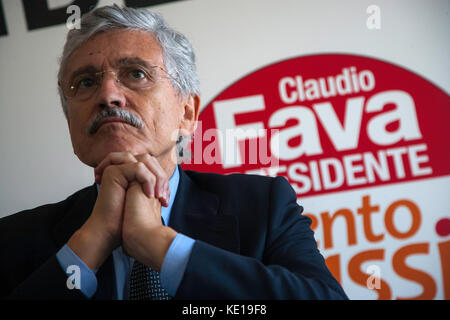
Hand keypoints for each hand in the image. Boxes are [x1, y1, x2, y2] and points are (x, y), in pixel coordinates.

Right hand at [67, 152, 169, 269]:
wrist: (111, 230)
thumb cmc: (125, 218)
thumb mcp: (144, 197)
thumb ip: (151, 184)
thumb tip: (166, 179)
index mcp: (128, 172)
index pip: (152, 165)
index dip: (162, 179)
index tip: (165, 200)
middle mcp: (122, 167)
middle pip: (149, 160)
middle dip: (161, 177)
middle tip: (164, 198)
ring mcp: (116, 168)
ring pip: (145, 161)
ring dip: (156, 178)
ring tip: (157, 197)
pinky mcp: (113, 171)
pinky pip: (138, 167)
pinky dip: (147, 180)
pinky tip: (149, 195)